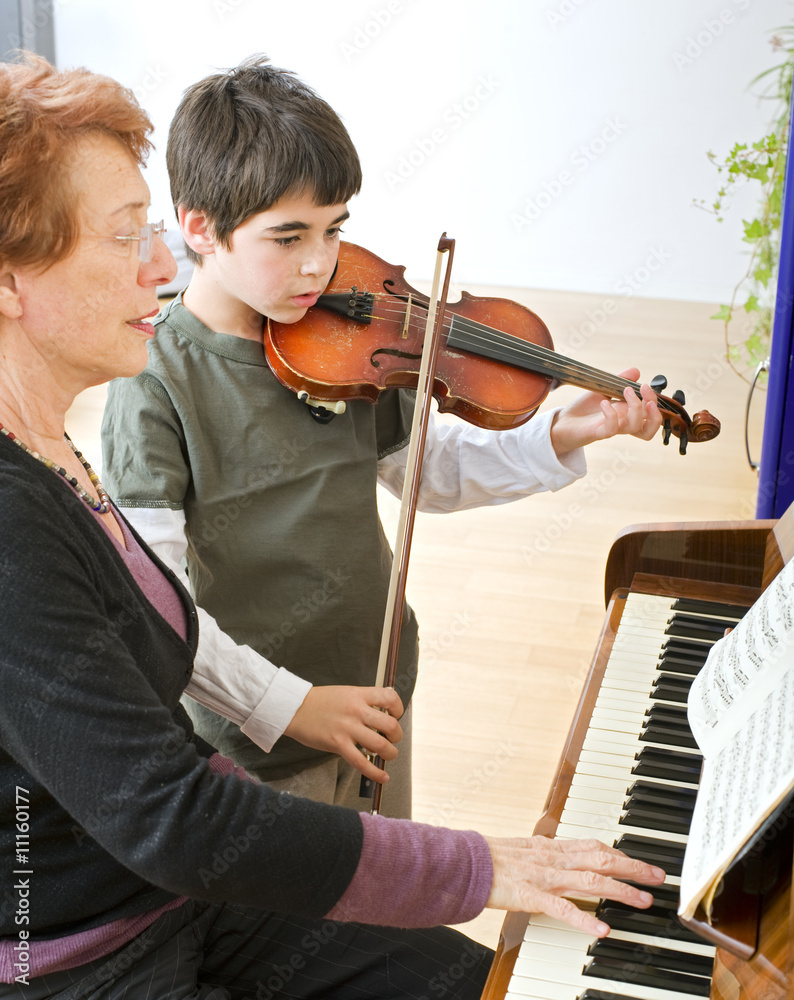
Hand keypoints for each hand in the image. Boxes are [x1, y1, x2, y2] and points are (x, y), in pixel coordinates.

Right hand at [284, 685, 403, 783]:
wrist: (294, 707)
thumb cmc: (318, 702)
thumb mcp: (345, 693)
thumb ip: (362, 701)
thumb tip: (382, 711)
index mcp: (359, 694)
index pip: (390, 698)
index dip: (398, 709)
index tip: (396, 715)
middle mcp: (356, 710)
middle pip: (390, 725)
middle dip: (397, 736)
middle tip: (392, 739)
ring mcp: (347, 727)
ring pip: (380, 744)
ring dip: (390, 753)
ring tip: (388, 755)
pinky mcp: (338, 744)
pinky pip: (361, 762)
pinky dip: (375, 773)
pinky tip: (382, 777)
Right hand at [485, 835, 665, 937]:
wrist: (466, 861)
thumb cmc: (490, 857)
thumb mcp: (524, 848)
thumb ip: (545, 851)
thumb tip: (559, 852)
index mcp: (551, 847)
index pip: (594, 845)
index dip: (620, 853)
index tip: (640, 861)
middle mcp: (553, 858)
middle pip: (602, 859)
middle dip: (633, 867)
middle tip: (658, 877)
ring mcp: (544, 876)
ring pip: (591, 880)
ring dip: (621, 890)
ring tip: (643, 900)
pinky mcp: (531, 895)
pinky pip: (562, 907)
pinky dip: (584, 917)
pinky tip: (602, 929)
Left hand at [550, 368, 661, 455]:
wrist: (564, 423)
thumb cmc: (585, 409)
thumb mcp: (604, 390)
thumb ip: (620, 381)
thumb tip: (636, 371)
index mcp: (628, 414)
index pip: (651, 414)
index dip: (654, 401)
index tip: (645, 385)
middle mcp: (623, 423)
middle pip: (651, 427)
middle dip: (654, 409)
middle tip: (644, 390)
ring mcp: (612, 429)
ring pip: (635, 427)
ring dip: (635, 407)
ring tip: (626, 390)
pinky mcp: (598, 433)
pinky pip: (612, 429)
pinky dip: (611, 415)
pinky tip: (604, 403)